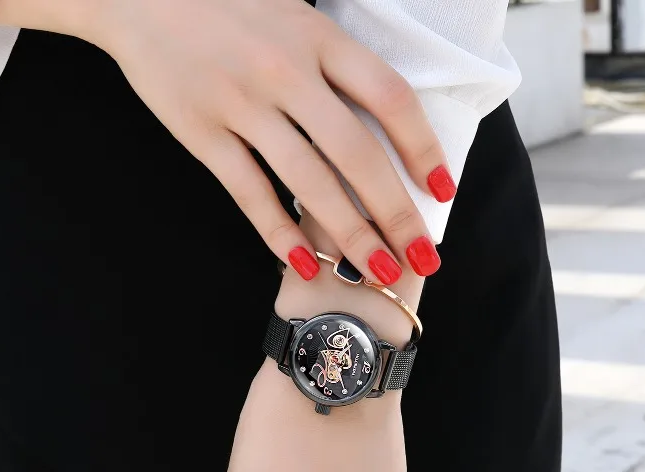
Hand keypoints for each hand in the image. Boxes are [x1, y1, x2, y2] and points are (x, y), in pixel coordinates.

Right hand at [87, 0, 446, 283]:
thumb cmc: (224, 3)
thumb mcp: (293, 14)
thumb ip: (333, 60)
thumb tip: (382, 115)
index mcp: (317, 37)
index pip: (388, 98)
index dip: (422, 148)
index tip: (443, 190)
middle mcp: (286, 71)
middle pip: (357, 152)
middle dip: (396, 212)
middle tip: (422, 256)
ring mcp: (242, 104)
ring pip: (308, 182)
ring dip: (349, 234)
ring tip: (377, 271)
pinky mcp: (202, 133)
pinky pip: (249, 191)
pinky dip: (277, 232)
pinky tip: (303, 262)